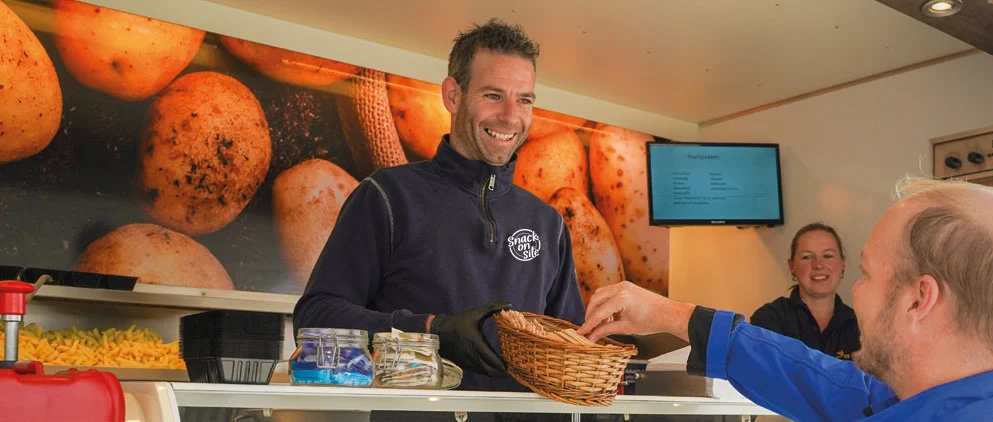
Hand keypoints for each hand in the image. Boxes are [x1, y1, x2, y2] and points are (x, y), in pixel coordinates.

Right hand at [429, 302, 510, 376]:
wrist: (439, 332)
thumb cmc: (459, 322)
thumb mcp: (476, 312)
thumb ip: (493, 307)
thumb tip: (509, 304)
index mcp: (476, 342)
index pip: (492, 359)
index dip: (502, 365)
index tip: (511, 365)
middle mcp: (471, 354)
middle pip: (490, 370)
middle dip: (501, 371)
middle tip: (510, 368)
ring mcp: (467, 361)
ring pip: (485, 373)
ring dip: (495, 373)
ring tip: (504, 369)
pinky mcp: (464, 365)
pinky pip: (478, 372)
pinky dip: (487, 372)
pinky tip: (492, 368)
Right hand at [576, 281, 694, 342]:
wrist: (668, 313)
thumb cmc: (652, 321)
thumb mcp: (627, 328)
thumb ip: (607, 330)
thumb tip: (593, 336)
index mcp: (622, 298)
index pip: (599, 313)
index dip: (588, 324)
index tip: (581, 332)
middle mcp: (621, 288)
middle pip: (595, 300)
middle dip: (590, 314)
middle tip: (589, 328)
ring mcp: (623, 285)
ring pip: (600, 295)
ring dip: (597, 308)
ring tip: (602, 324)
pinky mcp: (626, 286)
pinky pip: (608, 293)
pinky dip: (605, 303)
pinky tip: (609, 316)